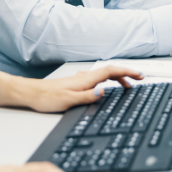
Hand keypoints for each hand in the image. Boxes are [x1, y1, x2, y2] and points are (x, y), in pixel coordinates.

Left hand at [0, 66, 142, 111]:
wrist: (31, 93)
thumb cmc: (47, 97)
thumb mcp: (69, 101)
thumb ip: (88, 96)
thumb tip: (104, 91)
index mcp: (86, 79)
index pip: (112, 71)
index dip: (128, 72)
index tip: (140, 75)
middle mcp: (85, 77)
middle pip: (111, 71)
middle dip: (127, 74)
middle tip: (139, 80)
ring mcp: (80, 79)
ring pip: (104, 75)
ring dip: (118, 78)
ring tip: (127, 86)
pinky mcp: (76, 83)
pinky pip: (97, 79)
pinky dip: (108, 81)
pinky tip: (105, 87)